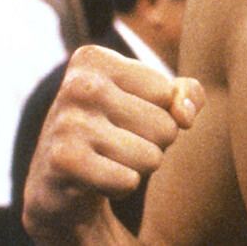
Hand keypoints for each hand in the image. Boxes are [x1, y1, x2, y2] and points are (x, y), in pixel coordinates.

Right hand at [22, 45, 204, 244]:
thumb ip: (188, 94)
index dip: (161, 114)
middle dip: (153, 145)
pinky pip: (129, 181)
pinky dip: (121, 188)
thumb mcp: (155, 100)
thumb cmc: (115, 129)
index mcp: (95, 59)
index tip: (127, 117)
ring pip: (151, 157)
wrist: (58, 182)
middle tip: (118, 144)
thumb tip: (185, 115)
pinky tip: (95, 180)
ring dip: (138, 168)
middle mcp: (78, 84)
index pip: (168, 94)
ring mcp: (67, 122)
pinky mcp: (64, 162)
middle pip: (165, 126)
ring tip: (108, 160)